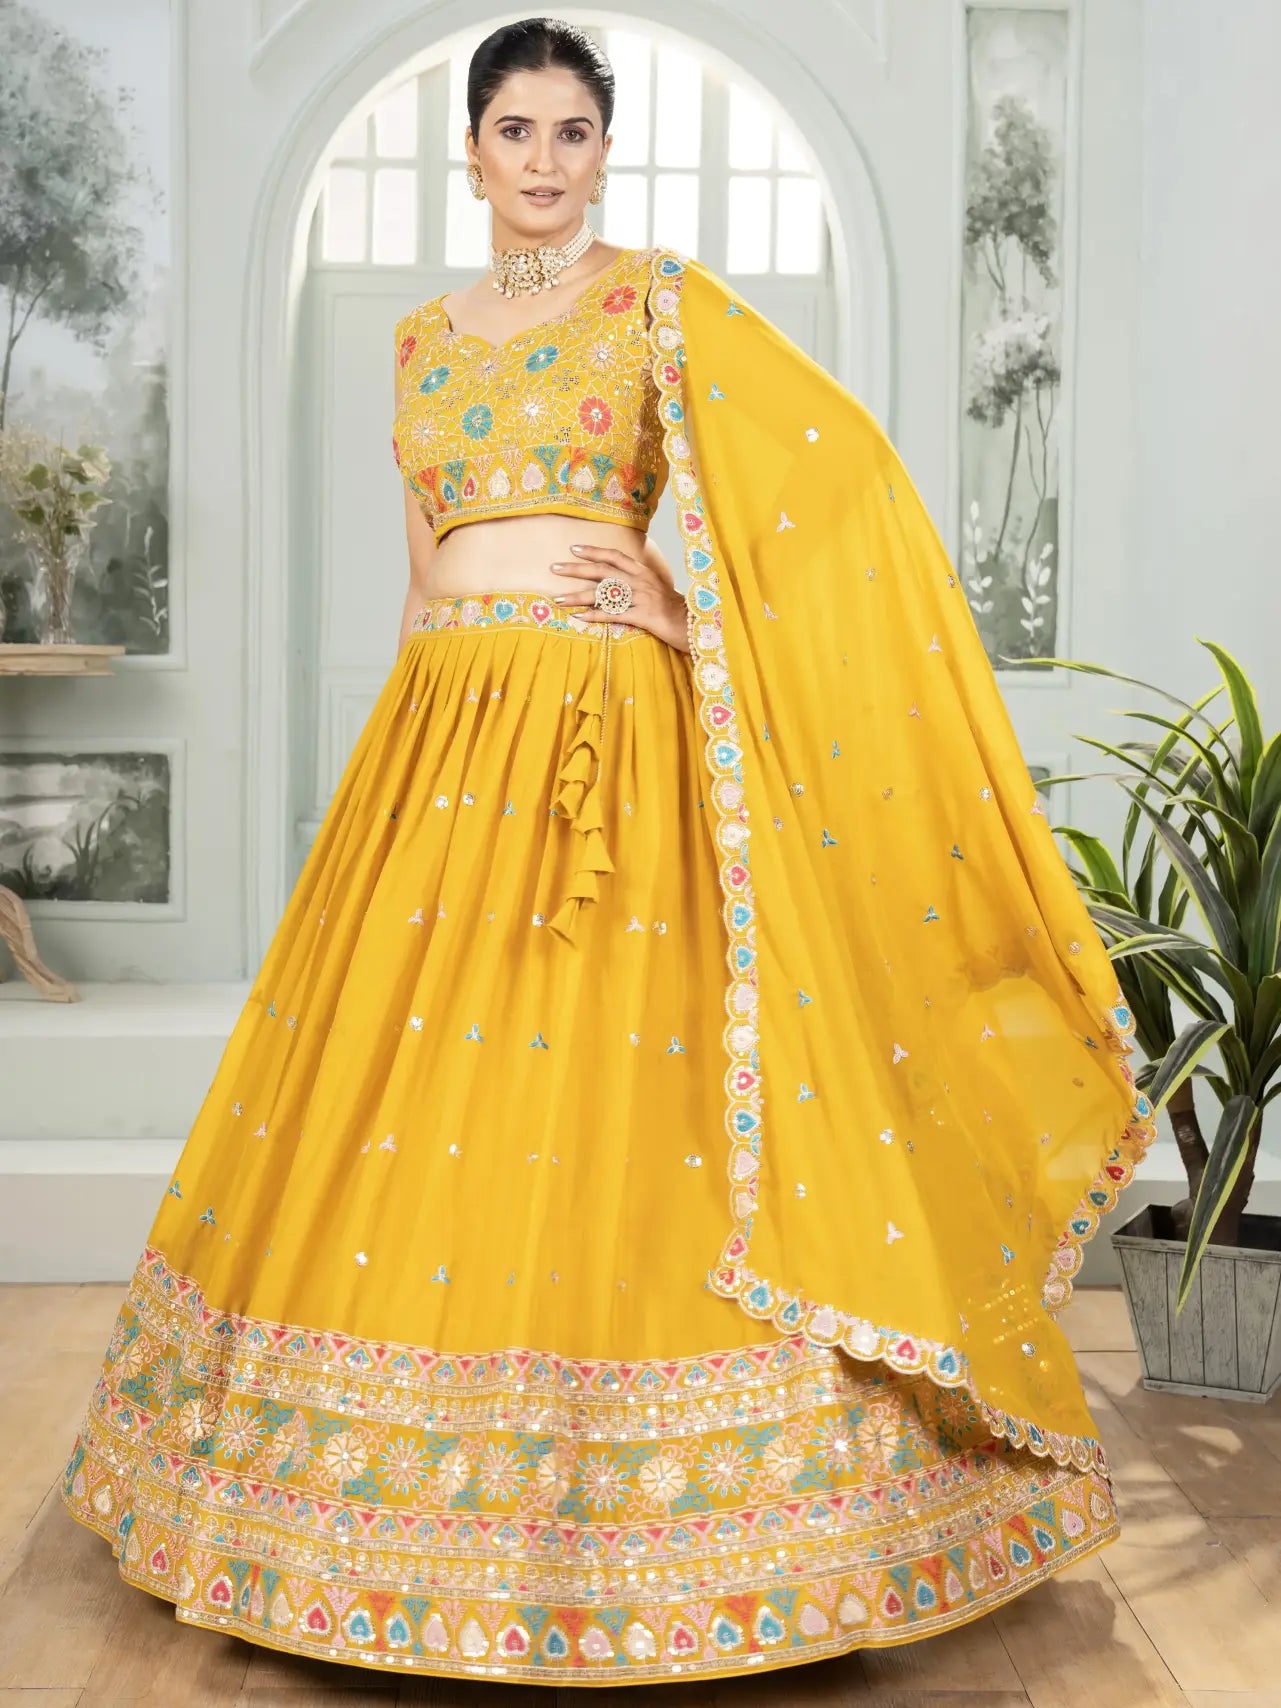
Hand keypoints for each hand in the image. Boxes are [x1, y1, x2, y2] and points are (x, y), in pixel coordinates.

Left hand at [550, 545, 689, 654]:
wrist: (694, 625)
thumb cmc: (675, 610)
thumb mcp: (657, 589)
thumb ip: (638, 583)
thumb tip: (617, 583)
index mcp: (644, 572)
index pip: (615, 557)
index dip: (594, 551)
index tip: (574, 549)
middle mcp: (640, 581)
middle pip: (603, 571)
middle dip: (576, 569)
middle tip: (554, 568)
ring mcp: (641, 598)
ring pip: (603, 594)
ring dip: (578, 596)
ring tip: (558, 599)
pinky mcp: (643, 616)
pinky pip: (613, 615)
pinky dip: (595, 616)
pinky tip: (579, 617)